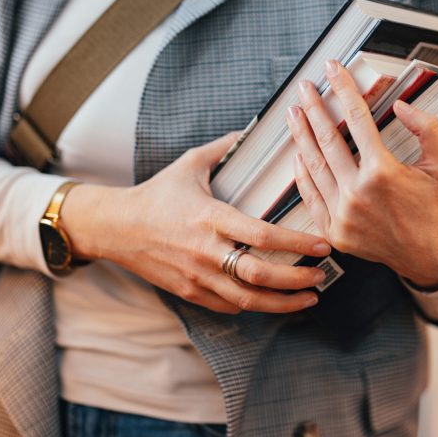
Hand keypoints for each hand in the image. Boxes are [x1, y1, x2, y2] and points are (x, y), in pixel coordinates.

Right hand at [61, 132, 331, 314]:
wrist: (115, 227)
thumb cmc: (156, 194)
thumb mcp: (189, 164)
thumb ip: (223, 147)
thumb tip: (251, 129)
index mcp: (210, 217)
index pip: (261, 235)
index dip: (296, 243)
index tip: (322, 245)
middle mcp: (205, 250)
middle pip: (259, 275)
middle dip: (297, 280)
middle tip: (322, 276)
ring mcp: (196, 276)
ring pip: (247, 300)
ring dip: (283, 302)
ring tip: (309, 298)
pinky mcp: (189, 292)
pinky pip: (228, 306)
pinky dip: (254, 306)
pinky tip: (273, 300)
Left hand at [285, 59, 437, 289]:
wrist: (427, 254)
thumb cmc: (433, 207)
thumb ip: (427, 128)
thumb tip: (402, 106)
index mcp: (383, 172)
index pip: (357, 120)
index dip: (344, 90)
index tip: (333, 72)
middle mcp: (358, 192)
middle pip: (328, 140)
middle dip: (313, 109)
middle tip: (304, 88)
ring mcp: (342, 213)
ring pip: (314, 166)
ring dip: (301, 136)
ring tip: (294, 114)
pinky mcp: (334, 230)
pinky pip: (311, 196)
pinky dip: (303, 174)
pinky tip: (298, 155)